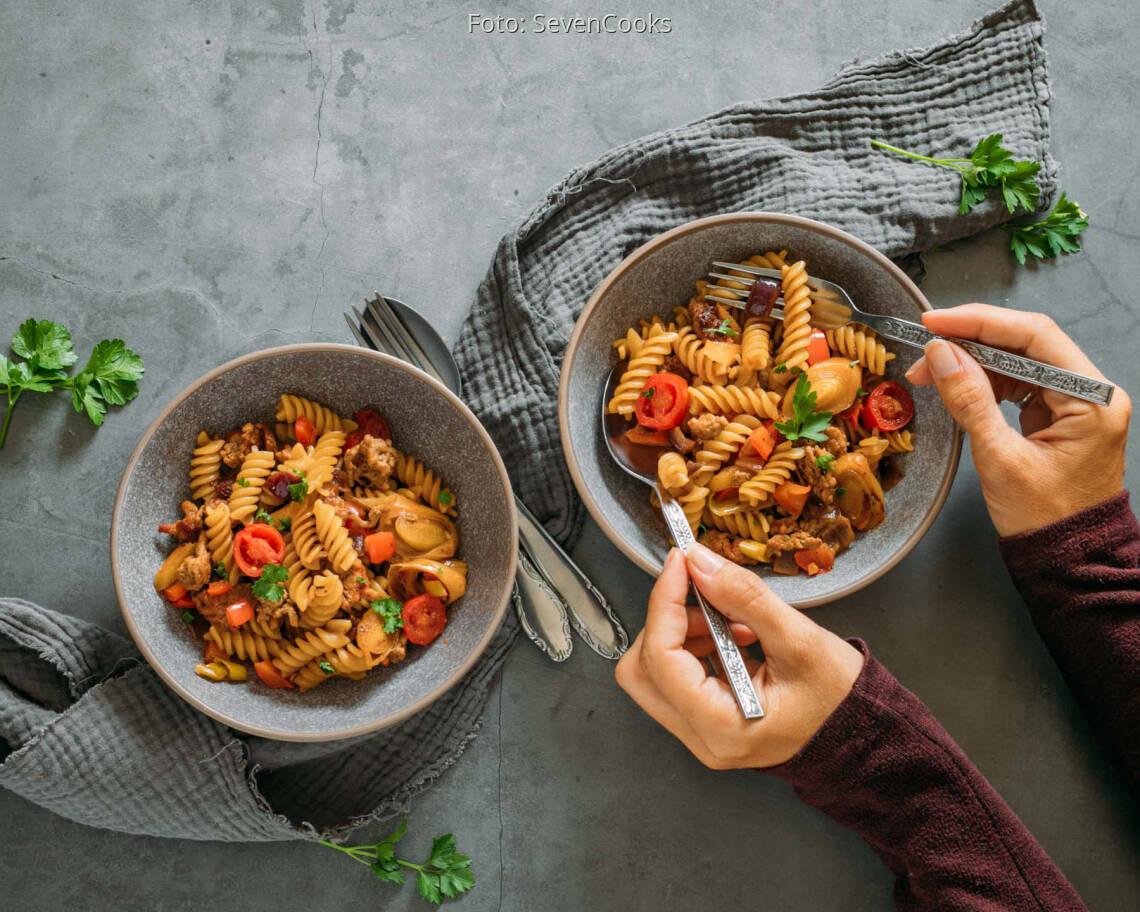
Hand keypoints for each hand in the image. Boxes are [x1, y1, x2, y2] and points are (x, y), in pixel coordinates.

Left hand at [615, 545, 862, 768]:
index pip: (660, 657)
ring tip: (735, 618)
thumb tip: (698, 562)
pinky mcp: (707, 720)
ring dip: (682, 631)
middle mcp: (701, 738)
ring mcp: (701, 733)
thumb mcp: (799, 639)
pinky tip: (735, 633)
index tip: (682, 562)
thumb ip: (744, 597)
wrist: (866, 737)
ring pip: (655, 671)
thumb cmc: (842, 699)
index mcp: (721, 726)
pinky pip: (677, 677)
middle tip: (706, 595)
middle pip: (641, 670)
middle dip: (665, 621)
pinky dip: (695, 644)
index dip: (663, 601)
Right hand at [906, 304, 1130, 536]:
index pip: (1034, 336)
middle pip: (1026, 344)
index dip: (980, 322)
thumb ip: (970, 400)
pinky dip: (984, 381)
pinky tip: (955, 384)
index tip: (936, 322)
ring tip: (929, 372)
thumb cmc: (1044, 518)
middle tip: (924, 347)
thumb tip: (941, 355)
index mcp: (1091, 399)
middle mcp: (1091, 392)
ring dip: (972, 362)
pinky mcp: (1060, 415)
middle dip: (971, 342)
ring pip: (1019, 361)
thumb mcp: (999, 457)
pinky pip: (1019, 384)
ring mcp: (1076, 403)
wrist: (1068, 559)